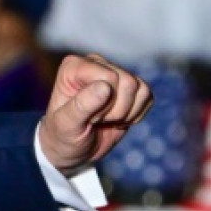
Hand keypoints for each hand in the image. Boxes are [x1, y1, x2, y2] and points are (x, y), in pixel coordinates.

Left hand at [39, 55, 151, 171]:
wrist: (72, 147)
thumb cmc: (62, 134)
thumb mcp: (66, 125)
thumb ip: (82, 105)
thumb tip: (105, 86)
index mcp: (73, 66)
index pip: (109, 77)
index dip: (103, 104)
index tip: (86, 116)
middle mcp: (95, 63)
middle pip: (127, 82)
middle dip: (115, 110)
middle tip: (95, 119)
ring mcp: (114, 72)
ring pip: (141, 89)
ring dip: (125, 113)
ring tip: (105, 119)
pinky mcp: (130, 86)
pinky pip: (148, 96)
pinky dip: (135, 115)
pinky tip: (117, 119)